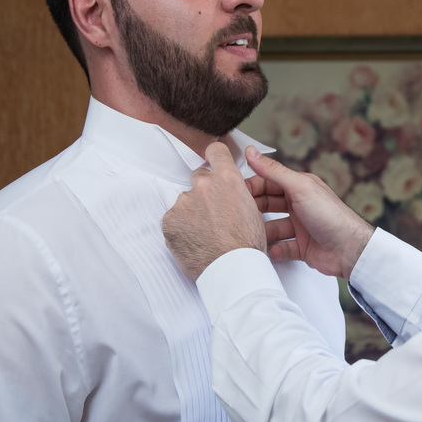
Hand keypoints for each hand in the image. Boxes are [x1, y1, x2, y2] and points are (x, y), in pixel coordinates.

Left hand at [164, 142, 266, 280]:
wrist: (232, 270)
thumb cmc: (247, 245)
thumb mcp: (252, 210)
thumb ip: (236, 192)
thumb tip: (229, 191)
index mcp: (227, 179)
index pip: (215, 151)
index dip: (215, 156)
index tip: (213, 161)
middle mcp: (203, 185)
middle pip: (199, 177)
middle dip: (205, 191)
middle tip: (214, 213)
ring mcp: (184, 202)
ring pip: (186, 201)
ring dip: (192, 212)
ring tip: (205, 233)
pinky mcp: (169, 220)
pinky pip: (174, 219)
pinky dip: (181, 228)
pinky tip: (194, 241)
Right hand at [246, 147, 373, 278]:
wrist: (350, 249)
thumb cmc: (330, 215)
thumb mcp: (299, 187)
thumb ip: (274, 171)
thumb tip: (252, 152)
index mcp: (299, 187)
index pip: (269, 182)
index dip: (252, 186)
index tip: (234, 191)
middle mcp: (299, 205)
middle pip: (269, 204)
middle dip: (255, 210)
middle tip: (241, 214)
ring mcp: (301, 227)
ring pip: (273, 228)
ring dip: (264, 233)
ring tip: (256, 235)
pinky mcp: (303, 247)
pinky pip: (283, 248)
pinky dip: (277, 250)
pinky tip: (274, 250)